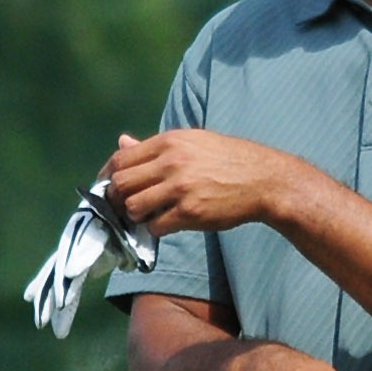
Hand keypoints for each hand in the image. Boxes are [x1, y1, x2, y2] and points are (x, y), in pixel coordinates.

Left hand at [103, 130, 315, 235]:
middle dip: (117, 199)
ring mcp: (180, 187)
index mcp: (169, 142)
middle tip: (125, 207)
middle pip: (120, 184)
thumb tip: (122, 142)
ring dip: (136, 216)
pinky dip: (156, 228)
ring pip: (133, 207)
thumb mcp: (192, 142)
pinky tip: (167, 223)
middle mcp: (171, 162)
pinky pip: (156, 226)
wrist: (264, 179)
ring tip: (149, 214)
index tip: (108, 187)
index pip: (120, 159)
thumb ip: (154, 146)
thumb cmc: (227, 159)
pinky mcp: (191, 212)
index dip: (108, 176)